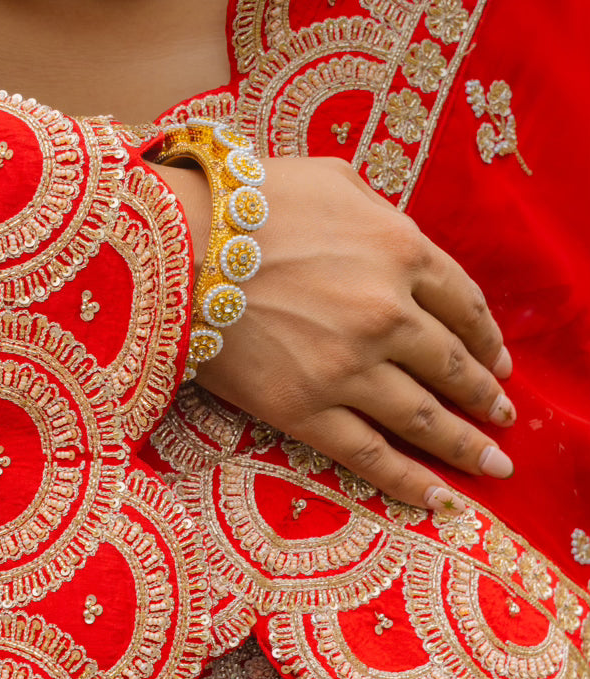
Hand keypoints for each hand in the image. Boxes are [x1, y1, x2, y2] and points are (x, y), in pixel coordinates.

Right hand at [153, 156, 513, 511]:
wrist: (175, 244)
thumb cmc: (246, 201)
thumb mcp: (330, 178)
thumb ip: (379, 210)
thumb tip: (399, 237)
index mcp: (401, 251)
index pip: (465, 304)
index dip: (488, 339)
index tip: (500, 362)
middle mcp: (387, 314)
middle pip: (452, 365)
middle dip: (485, 396)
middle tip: (503, 417)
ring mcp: (348, 368)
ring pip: (423, 418)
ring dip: (465, 445)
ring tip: (493, 465)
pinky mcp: (304, 409)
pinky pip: (369, 455)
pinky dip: (409, 482)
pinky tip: (439, 500)